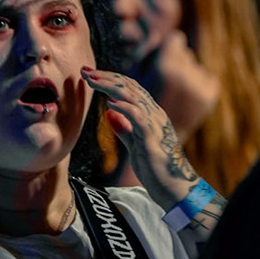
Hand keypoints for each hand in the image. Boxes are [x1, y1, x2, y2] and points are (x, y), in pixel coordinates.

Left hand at [82, 65, 201, 211]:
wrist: (174, 187)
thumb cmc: (155, 168)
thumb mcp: (135, 145)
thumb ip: (125, 129)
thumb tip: (109, 112)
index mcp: (150, 113)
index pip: (129, 88)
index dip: (109, 78)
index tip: (88, 74)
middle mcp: (154, 113)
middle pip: (129, 86)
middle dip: (105, 76)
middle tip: (85, 71)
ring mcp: (155, 124)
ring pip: (133, 96)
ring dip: (110, 86)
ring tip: (92, 80)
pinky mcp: (153, 138)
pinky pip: (139, 117)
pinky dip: (125, 107)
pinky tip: (110, 102)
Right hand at [134, 31, 219, 139]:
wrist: (160, 145)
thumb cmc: (140, 106)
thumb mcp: (135, 77)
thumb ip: (146, 55)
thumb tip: (159, 35)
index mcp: (164, 69)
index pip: (176, 39)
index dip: (169, 46)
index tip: (163, 54)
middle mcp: (184, 76)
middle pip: (185, 52)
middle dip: (175, 61)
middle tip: (165, 77)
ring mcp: (199, 87)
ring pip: (194, 66)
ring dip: (185, 72)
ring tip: (173, 90)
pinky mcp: (209, 97)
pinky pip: (207, 78)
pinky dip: (198, 84)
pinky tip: (186, 96)